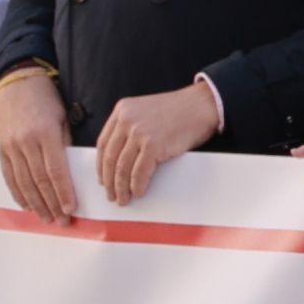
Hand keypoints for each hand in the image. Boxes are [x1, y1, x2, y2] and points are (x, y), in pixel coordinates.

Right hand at [0, 70, 83, 225]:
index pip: (56, 171)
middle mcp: (26, 142)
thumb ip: (65, 145)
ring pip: (23, 182)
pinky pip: (9, 176)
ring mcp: (11, 147)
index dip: (63, 193)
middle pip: (40, 181)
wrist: (16, 82)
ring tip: (46, 218)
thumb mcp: (62, 118)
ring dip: (36, 204)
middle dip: (51, 204)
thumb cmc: (45, 99)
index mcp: (45, 134)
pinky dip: (18, 193)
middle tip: (61, 221)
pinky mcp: (1, 149)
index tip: (70, 209)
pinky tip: (27, 205)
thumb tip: (71, 172)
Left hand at [92, 81, 222, 203]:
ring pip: (122, 168)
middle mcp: (127, 120)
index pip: (102, 143)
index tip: (103, 179)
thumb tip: (120, 157)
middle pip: (109, 157)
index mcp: (122, 110)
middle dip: (109, 181)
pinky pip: (139, 173)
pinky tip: (138, 192)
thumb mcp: (145, 111)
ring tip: (123, 199)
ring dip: (121, 188)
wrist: (202, 105)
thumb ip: (130, 127)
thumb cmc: (179, 110)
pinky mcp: (154, 145)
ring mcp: (140, 132)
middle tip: (111, 195)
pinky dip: (137, 186)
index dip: (101, 165)